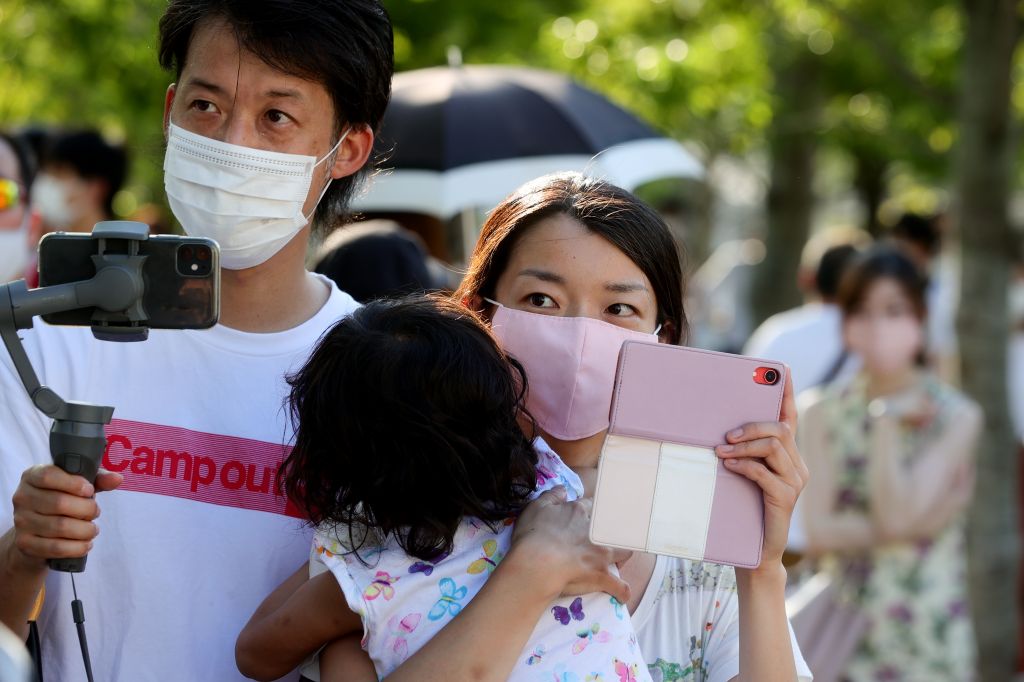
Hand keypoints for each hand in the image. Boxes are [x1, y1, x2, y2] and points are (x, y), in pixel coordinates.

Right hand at [10, 464, 122, 567]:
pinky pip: (55, 547)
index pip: (49, 475)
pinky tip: (86, 544)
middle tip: (95, 513)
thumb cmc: (61, 500)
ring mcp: (21, 521)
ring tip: (93, 529)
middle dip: (87, 509)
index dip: (74, 483)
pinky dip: (77, 547)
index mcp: (32, 476)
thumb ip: (97, 479)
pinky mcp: (25, 543)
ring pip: (60, 527)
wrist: (36, 532)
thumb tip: (117, 479)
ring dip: (85, 530)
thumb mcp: (77, 485)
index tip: (89, 491)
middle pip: (59, 503)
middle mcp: (22, 497)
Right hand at [511, 487, 631, 602]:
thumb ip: (552, 495)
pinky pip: (618, 585)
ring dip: (624, 554)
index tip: (590, 516)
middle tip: (605, 538)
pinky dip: (621, 590)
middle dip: (614, 531)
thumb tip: (563, 489)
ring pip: (625, 551)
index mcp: (581, 511)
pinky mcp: (601, 575)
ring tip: (618, 559)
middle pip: (616, 527)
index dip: (594, 511)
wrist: (535, 563)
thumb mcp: (537, 506)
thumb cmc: (533, 534)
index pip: (595, 506)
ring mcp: (602, 553)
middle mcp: (597, 530)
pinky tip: (623, 594)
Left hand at [714, 371, 808, 569]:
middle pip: (780, 429)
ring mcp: (795, 482)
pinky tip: (729, 466)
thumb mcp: (744, 476)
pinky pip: (764, 472)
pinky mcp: (785, 498)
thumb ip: (742, 455)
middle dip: (752, 426)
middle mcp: (798, 466)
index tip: (781, 370)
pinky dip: (744, 465)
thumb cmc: (745, 511)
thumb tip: (720, 433)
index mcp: (789, 456)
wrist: (756, 553)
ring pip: (774, 447)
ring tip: (721, 450)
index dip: (786, 393)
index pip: (790, 417)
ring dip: (744, 445)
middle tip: (726, 435)